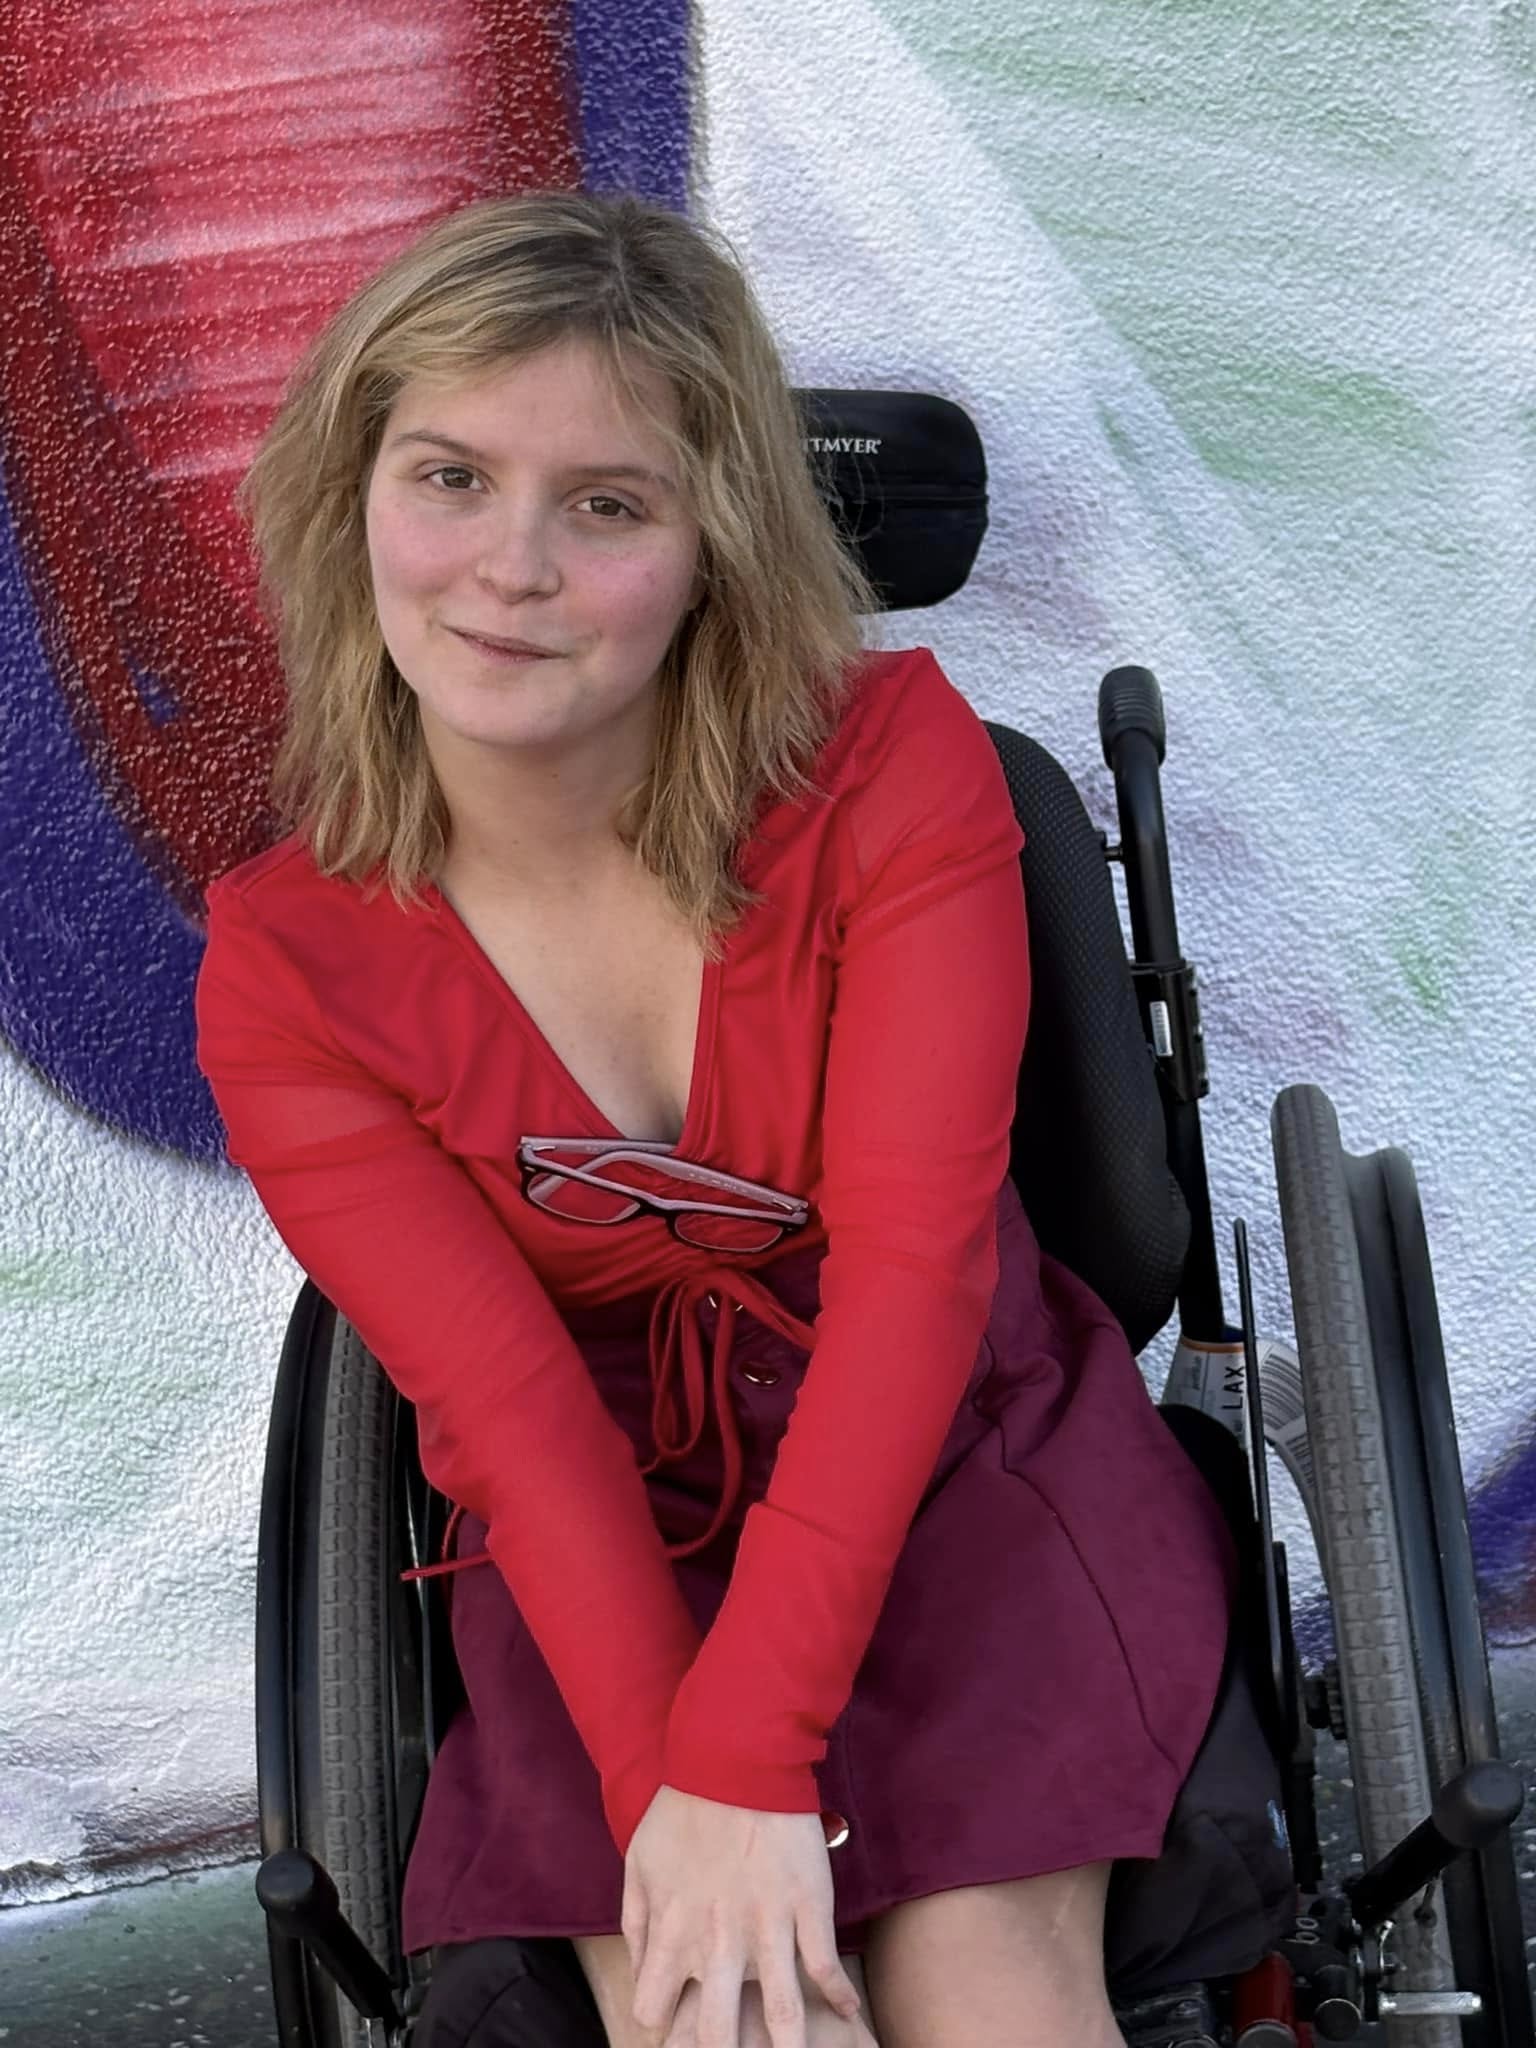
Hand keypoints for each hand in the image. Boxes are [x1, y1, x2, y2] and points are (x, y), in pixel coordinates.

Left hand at [622, 1784, 861, 2047]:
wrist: (736, 1761)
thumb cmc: (682, 1811)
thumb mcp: (639, 1865)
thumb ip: (636, 1924)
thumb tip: (642, 1971)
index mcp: (673, 1933)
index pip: (653, 2012)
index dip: (662, 2022)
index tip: (677, 2023)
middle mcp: (719, 1943)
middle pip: (717, 2035)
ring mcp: (768, 1927)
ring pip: (782, 2015)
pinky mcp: (808, 1906)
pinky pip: (825, 1966)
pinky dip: (839, 1998)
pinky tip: (848, 2013)